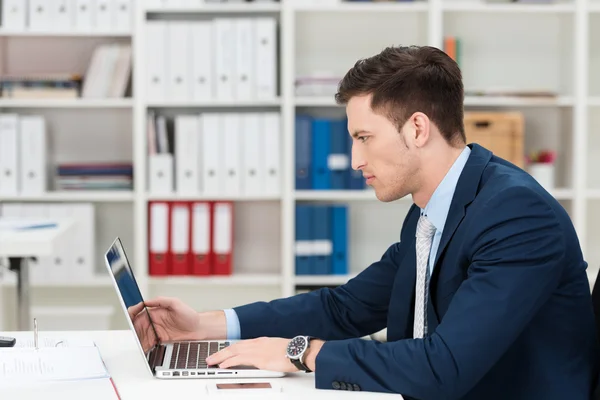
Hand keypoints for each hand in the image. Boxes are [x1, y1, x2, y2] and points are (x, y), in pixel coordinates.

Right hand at [128, 296, 202, 351]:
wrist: (199, 330)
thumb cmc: (190, 316)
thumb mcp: (176, 303)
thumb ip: (161, 300)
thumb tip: (147, 301)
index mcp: (155, 311)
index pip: (139, 311)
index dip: (133, 312)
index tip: (132, 314)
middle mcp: (153, 322)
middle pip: (137, 325)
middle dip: (133, 329)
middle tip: (134, 333)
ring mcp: (156, 332)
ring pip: (140, 336)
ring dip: (137, 339)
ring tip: (137, 342)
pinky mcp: (159, 341)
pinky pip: (147, 344)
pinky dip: (143, 347)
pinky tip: (143, 349)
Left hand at [206, 337, 323, 372]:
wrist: (300, 350)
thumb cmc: (292, 351)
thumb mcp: (277, 350)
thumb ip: (267, 353)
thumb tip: (263, 359)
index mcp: (261, 341)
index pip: (241, 344)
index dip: (229, 349)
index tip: (222, 352)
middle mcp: (257, 343)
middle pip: (234, 347)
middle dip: (221, 352)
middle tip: (210, 358)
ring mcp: (257, 350)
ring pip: (233, 352)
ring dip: (221, 357)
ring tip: (211, 362)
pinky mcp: (259, 358)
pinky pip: (239, 359)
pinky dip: (229, 361)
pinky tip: (223, 365)